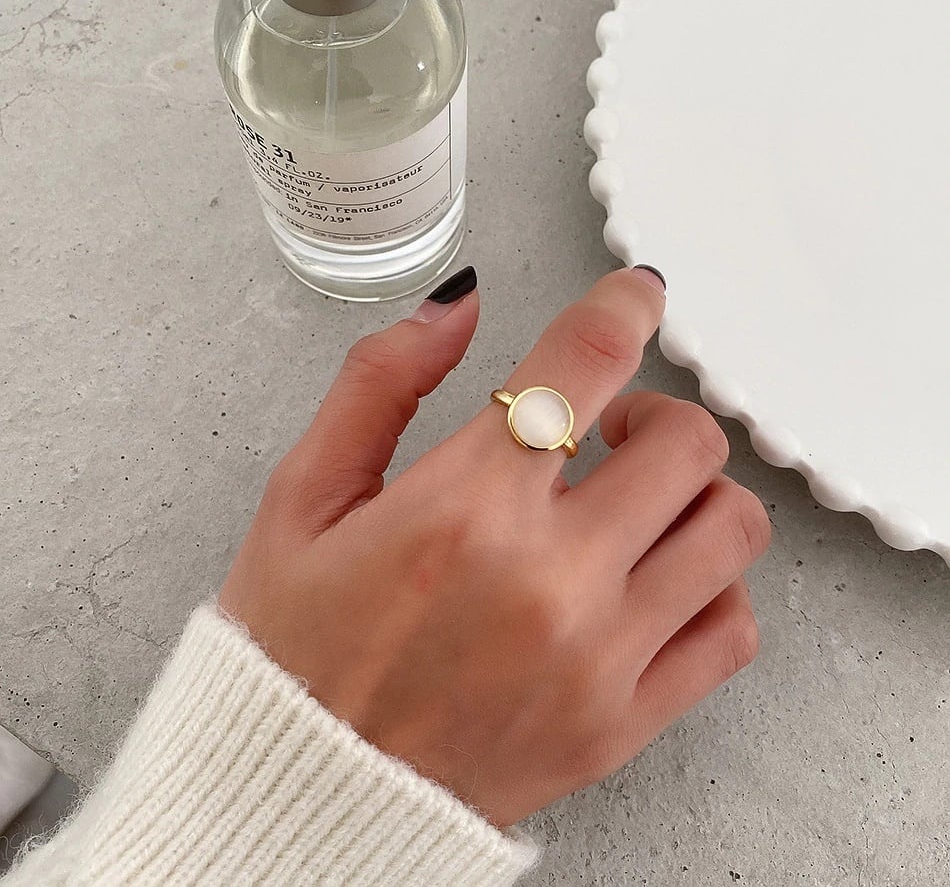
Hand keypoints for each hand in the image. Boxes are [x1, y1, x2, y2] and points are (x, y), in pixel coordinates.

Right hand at [219, 265, 770, 828]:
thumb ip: (380, 383)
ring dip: (695, 490)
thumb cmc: (293, 646)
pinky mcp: (621, 723)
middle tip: (609, 426)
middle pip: (686, 440)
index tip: (637, 295)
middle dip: (654, 410)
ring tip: (638, 501)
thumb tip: (457, 307)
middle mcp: (546, 576)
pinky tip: (656, 577)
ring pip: (730, 527)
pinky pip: (732, 631)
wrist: (303, 793)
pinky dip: (714, 584)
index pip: (585, 362)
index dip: (625, 305)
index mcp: (462, 504)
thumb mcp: (301, 497)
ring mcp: (598, 657)